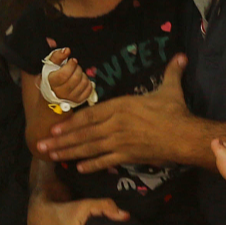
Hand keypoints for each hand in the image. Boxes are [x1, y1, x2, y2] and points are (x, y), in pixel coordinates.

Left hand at [36, 55, 199, 171]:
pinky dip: (92, 165)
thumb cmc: (175, 112)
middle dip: (60, 141)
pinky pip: (105, 161)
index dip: (69, 122)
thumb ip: (171, 72)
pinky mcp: (127, 156)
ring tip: (52, 157)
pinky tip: (79, 168)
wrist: (184, 136)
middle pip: (83, 133)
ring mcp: (120, 142)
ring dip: (69, 153)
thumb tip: (181, 56)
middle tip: (41, 147)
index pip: (89, 116)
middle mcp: (115, 125)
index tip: (53, 128)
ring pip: (89, 148)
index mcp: (121, 106)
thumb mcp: (170, 89)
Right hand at [43, 48, 94, 104]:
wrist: (53, 91)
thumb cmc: (53, 75)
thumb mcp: (52, 64)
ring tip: (77, 74)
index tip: (73, 60)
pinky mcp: (78, 100)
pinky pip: (89, 89)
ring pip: (83, 83)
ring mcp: (70, 97)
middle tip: (75, 67)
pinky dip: (88, 83)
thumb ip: (58, 55)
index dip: (71, 65)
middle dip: (78, 69)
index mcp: (52, 82)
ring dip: (83, 75)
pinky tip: (81, 80)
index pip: (64, 74)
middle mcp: (60, 92)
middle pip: (75, 79)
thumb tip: (66, 50)